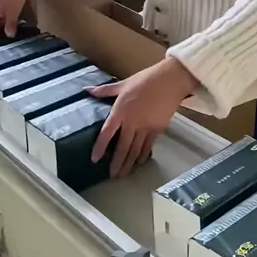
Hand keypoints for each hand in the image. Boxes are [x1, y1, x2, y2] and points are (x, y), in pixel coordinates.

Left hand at [90, 58, 196, 177]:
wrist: (169, 82)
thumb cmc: (145, 80)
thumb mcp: (123, 84)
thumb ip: (105, 90)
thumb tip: (87, 90)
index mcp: (120, 111)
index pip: (107, 133)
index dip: (100, 147)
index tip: (94, 159)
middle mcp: (131, 122)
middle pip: (122, 147)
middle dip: (117, 163)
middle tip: (112, 176)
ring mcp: (145, 127)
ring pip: (136, 149)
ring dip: (129, 163)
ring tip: (124, 174)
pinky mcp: (157, 129)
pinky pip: (148, 145)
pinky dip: (143, 155)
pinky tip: (140, 162)